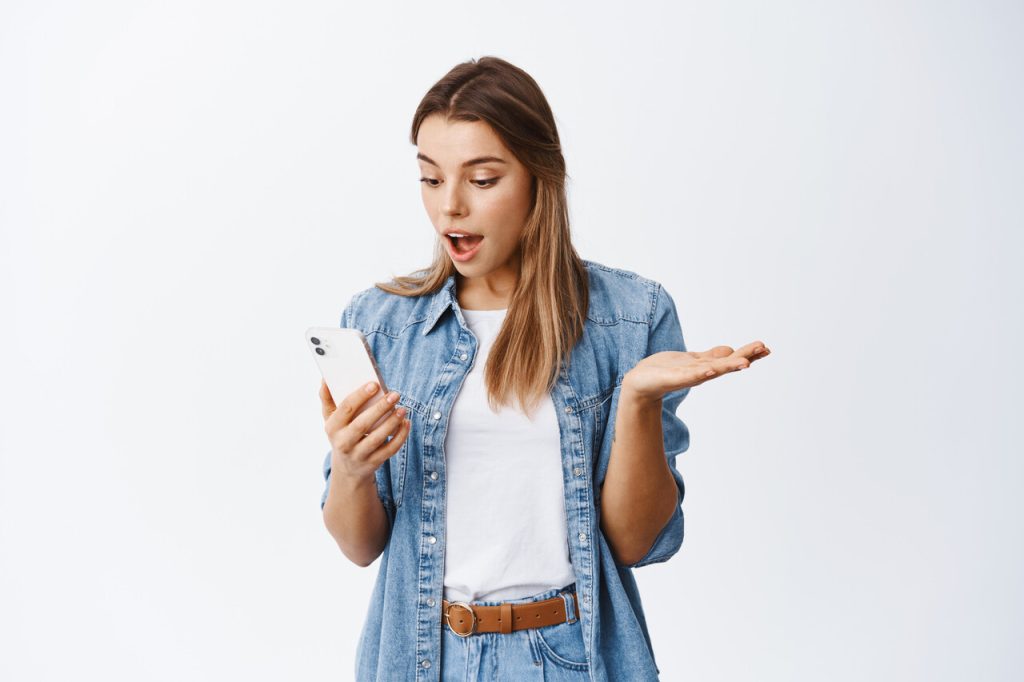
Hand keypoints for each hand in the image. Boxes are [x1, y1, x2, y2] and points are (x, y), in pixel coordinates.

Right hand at [319, 379, 410, 483]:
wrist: (347, 469)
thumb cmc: (341, 434)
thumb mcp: (330, 420)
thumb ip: (327, 399)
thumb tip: (325, 378)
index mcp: (332, 427)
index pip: (345, 409)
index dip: (360, 396)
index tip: (375, 384)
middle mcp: (344, 442)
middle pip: (362, 424)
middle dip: (380, 408)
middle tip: (394, 394)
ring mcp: (359, 455)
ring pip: (377, 438)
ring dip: (392, 422)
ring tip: (403, 409)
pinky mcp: (373, 463)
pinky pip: (389, 450)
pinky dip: (400, 436)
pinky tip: (406, 423)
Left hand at [623, 341, 770, 404]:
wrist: (641, 383)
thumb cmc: (666, 371)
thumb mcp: (694, 360)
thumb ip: (711, 357)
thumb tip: (730, 350)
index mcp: (706, 366)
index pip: (731, 358)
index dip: (748, 353)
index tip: (765, 348)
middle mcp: (701, 372)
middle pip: (727, 363)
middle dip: (745, 356)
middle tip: (764, 349)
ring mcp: (689, 375)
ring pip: (713, 369)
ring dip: (728, 366)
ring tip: (744, 363)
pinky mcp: (674, 378)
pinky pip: (690, 375)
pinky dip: (701, 372)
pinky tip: (710, 369)